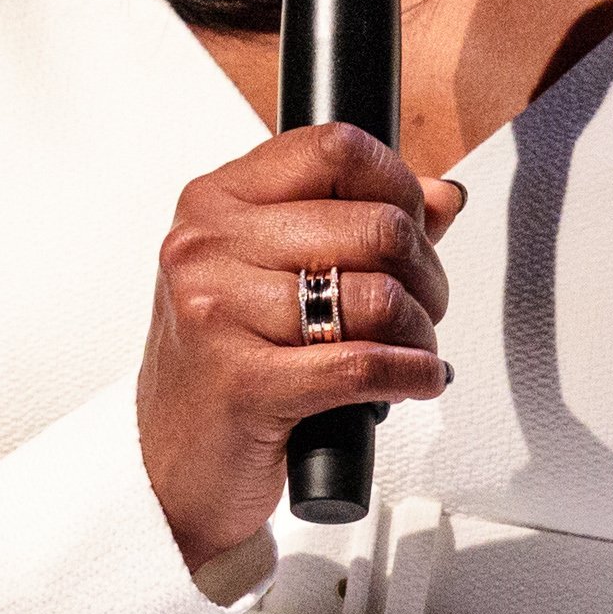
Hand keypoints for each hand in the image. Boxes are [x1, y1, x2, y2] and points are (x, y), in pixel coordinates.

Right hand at [138, 124, 465, 569]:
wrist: (170, 465)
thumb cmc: (222, 367)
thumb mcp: (269, 276)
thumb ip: (354, 222)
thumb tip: (442, 197)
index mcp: (215, 202)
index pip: (335, 149)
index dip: (398, 184)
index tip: (414, 226)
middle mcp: (207, 247)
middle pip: (374, 226)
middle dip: (425, 273)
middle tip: (423, 306)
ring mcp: (218, 313)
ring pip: (377, 298)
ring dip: (419, 333)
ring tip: (412, 351)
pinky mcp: (242, 384)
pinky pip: (363, 366)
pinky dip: (412, 375)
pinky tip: (416, 380)